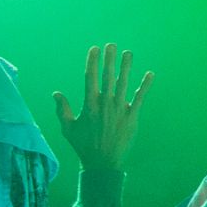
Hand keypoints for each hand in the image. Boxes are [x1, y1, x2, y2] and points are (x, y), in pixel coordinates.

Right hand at [53, 44, 153, 171]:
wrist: (102, 162)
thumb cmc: (84, 145)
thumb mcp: (68, 128)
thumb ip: (62, 109)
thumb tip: (56, 93)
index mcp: (89, 105)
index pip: (90, 78)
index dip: (92, 62)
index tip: (94, 49)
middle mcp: (105, 104)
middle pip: (108, 77)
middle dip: (109, 60)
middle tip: (111, 45)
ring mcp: (120, 109)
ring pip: (124, 83)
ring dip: (126, 67)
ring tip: (128, 53)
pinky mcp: (133, 116)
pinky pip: (140, 98)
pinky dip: (145, 85)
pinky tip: (150, 74)